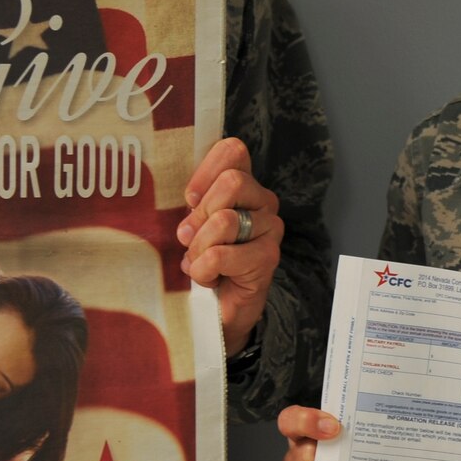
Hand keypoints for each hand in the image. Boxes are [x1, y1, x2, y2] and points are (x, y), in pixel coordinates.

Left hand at [177, 137, 283, 356]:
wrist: (219, 310)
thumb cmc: (204, 260)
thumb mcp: (193, 224)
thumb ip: (194, 203)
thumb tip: (190, 199)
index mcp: (244, 185)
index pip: (233, 151)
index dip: (205, 171)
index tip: (190, 198)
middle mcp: (263, 201)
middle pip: (231, 182)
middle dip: (200, 214)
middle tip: (190, 238)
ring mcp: (270, 229)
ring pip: (225, 220)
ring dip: (199, 247)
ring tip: (199, 262)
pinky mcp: (268, 258)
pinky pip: (222, 255)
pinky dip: (204, 270)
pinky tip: (209, 279)